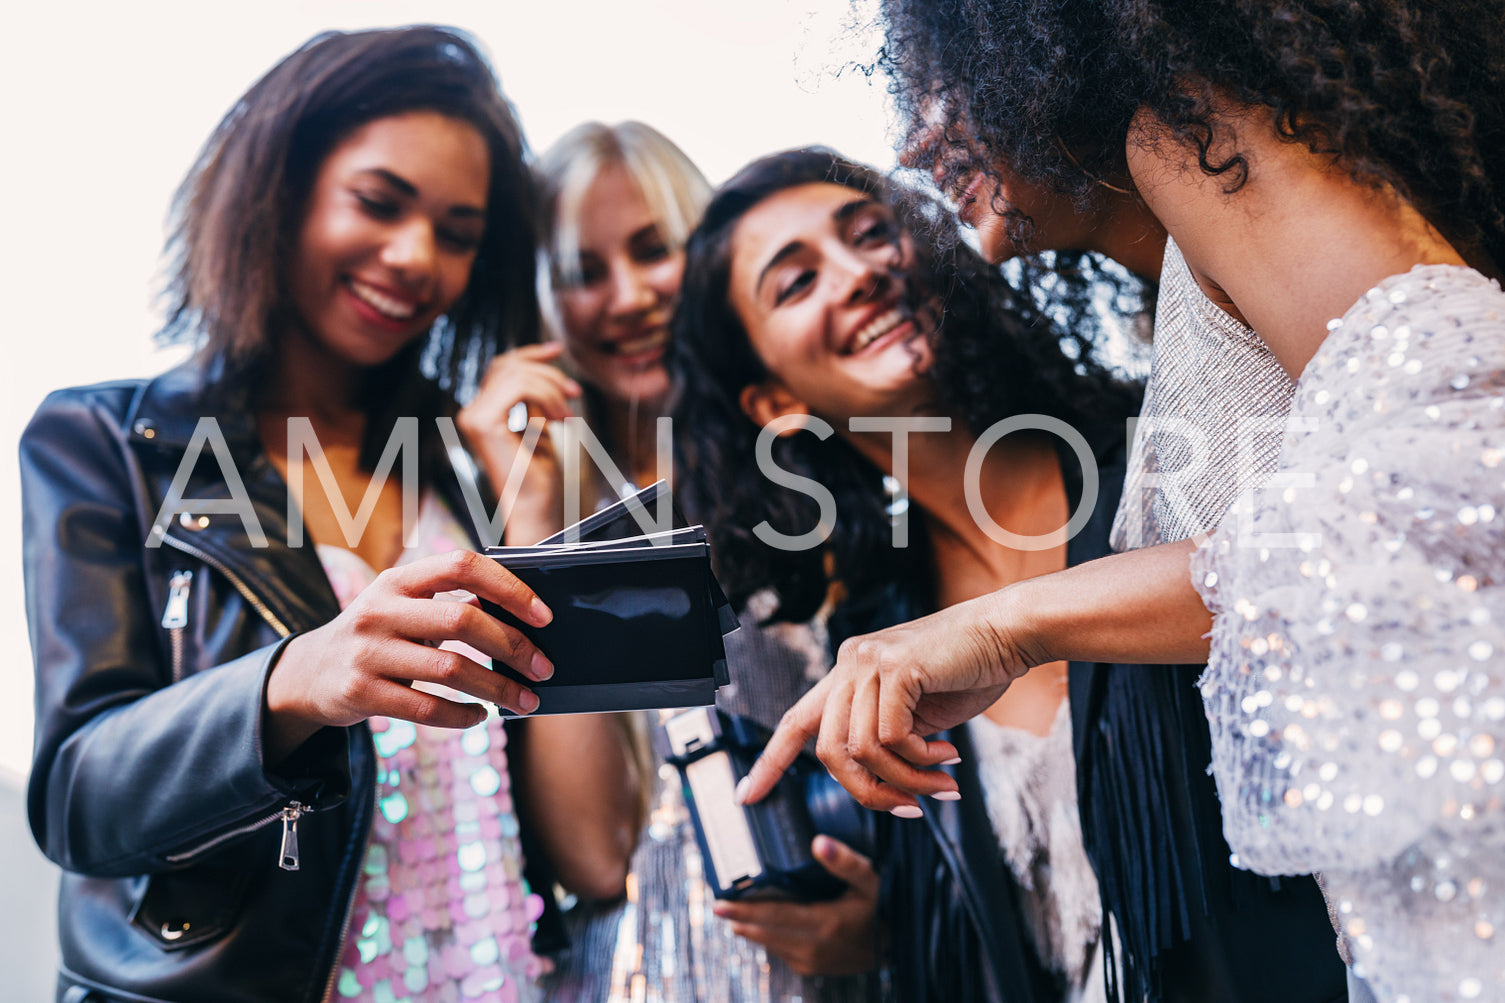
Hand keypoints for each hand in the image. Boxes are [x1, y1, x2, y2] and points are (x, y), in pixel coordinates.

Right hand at [265, 550, 553, 761]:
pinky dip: (463, 716)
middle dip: (513, 646)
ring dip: (498, 688)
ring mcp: (368, 652)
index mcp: (398, 580)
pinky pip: (426, 708)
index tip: (543, 615)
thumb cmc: (377, 636)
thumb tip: (520, 613)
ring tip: (525, 700)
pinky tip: (480, 716)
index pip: (461, 565)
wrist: (308, 675)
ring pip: (450, 669)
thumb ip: (449, 603)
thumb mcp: (402, 606)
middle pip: (462, 621)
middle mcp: (380, 610)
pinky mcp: (361, 693)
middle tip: (543, 667)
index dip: (508, 587)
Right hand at [456, 342, 581, 543]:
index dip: (531, 354)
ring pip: (517, 374)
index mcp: (482, 412)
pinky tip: (558, 419)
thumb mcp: (538, 425)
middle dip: (547, 372)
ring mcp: (473, 417)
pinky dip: (546, 397)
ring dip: (552, 389)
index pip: (501, 368)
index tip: (557, 350)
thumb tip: (544, 368)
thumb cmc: (538, 477)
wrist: (535, 508)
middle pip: (508, 365)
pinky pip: (519, 387)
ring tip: (567, 415)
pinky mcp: (483, 423)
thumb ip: (533, 399)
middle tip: (574, 393)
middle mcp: (471, 413)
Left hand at [712, 835, 880, 975]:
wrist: (898, 945)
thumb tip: (819, 842)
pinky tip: (759, 927)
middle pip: (765, 932)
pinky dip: (768, 938)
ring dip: (751, 929)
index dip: (745, 909)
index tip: (719, 903)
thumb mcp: (870, 880)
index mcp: (824, 923)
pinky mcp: (812, 966)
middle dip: (739, 919)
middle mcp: (814, 946)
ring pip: (770, 944)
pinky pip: (781, 951)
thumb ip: (845, 862)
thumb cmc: (885, 907)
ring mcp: (812, 960)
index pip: (774, 916)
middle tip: (718, 906)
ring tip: (733, 915)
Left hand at [739, 590, 1033, 813]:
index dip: (770, 762)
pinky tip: (948, 756)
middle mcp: (848, 663)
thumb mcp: (918, 715)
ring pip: (862, 750)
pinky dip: (921, 760)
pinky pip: (892, 738)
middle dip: (868, 793)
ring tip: (942, 784)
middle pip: (828, 751)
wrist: (1009, 634)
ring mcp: (868, 662)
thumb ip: (887, 739)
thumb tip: (872, 785)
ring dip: (906, 781)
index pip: (797, 721)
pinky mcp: (894, 667)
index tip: (746, 796)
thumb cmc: (969, 672)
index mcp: (848, 673)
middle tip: (912, 810)